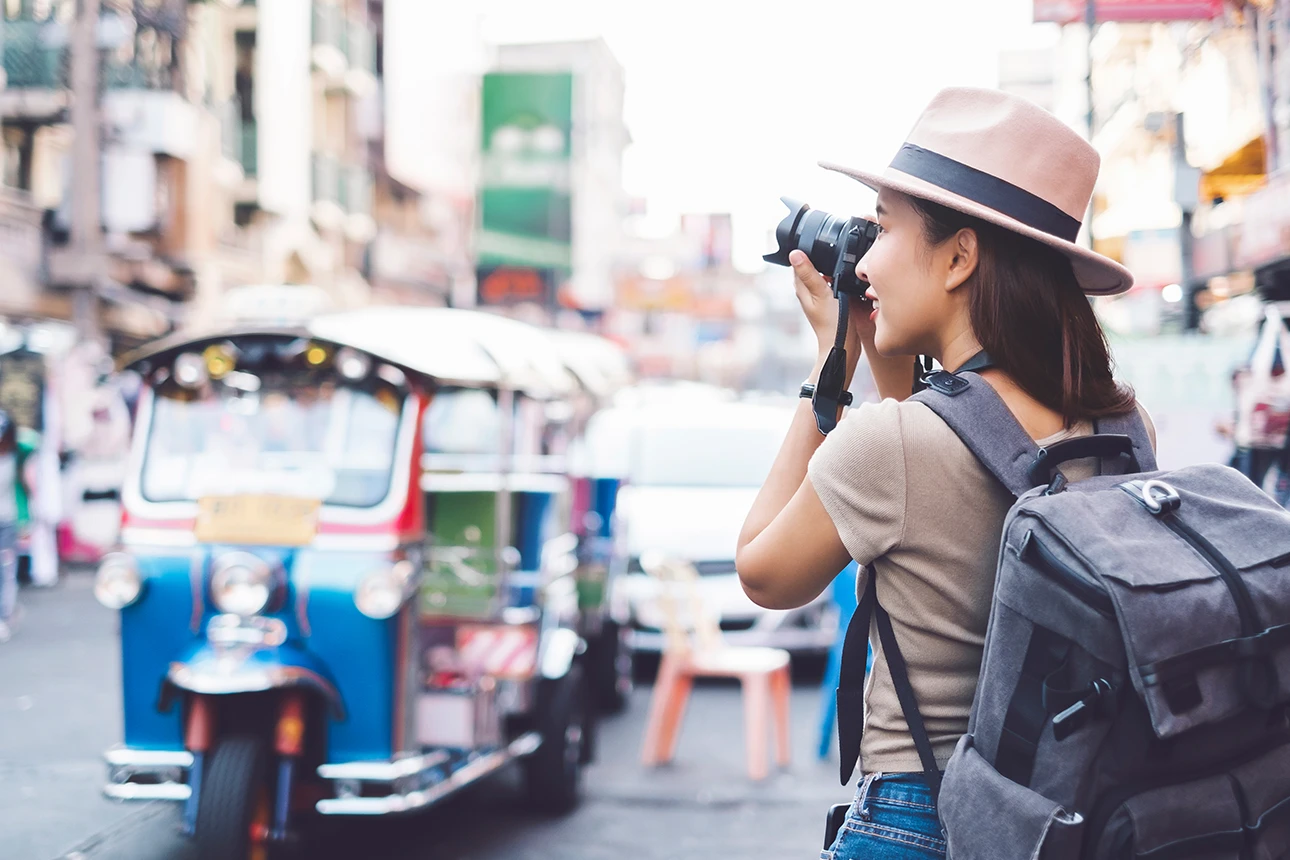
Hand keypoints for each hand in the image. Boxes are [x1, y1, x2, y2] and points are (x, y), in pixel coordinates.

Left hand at [791, 250, 866, 386]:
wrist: (843, 347)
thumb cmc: (832, 324)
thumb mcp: (822, 294)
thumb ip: (809, 274)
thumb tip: (794, 253)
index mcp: (803, 289)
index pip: (799, 262)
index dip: (805, 249)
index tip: (814, 238)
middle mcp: (809, 293)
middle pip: (811, 267)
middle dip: (818, 256)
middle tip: (830, 245)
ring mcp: (820, 298)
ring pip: (823, 276)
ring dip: (829, 267)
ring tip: (840, 257)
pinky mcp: (831, 303)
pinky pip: (832, 285)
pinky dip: (837, 278)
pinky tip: (846, 276)